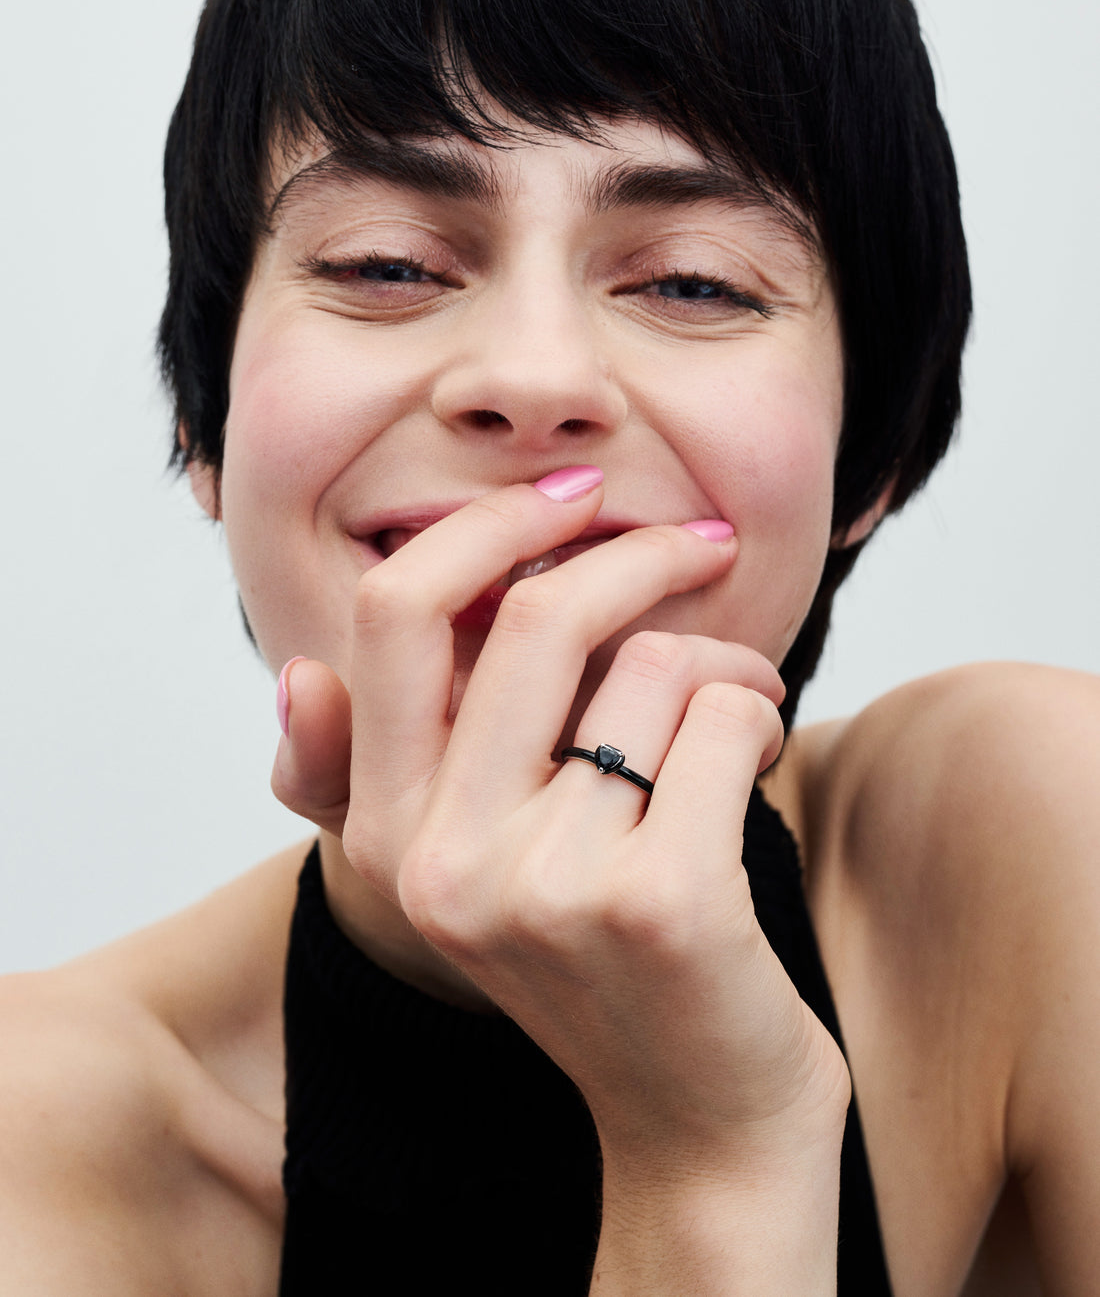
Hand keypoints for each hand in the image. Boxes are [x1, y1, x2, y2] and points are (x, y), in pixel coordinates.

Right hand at [273, 472, 848, 1173]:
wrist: (701, 1128)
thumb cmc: (599, 968)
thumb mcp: (474, 875)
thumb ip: (385, 777)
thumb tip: (296, 676)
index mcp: (389, 834)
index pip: (393, 617)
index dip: (486, 528)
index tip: (574, 502)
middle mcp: (446, 861)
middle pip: (538, 615)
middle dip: (643, 554)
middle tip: (707, 545)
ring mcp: (550, 886)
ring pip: (657, 665)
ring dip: (727, 664)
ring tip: (739, 713)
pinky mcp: (661, 902)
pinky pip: (730, 719)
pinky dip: (765, 718)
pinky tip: (763, 767)